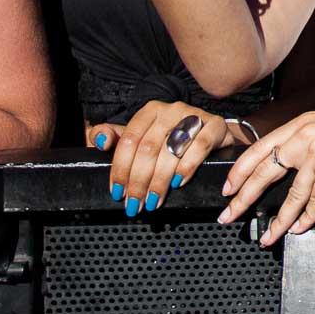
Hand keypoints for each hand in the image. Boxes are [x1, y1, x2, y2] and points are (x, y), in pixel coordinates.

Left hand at [94, 101, 238, 215]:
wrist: (212, 136)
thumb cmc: (172, 141)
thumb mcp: (142, 138)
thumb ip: (116, 138)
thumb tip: (99, 140)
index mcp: (149, 111)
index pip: (129, 140)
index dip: (121, 168)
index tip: (117, 192)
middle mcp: (171, 109)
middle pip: (148, 148)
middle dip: (139, 181)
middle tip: (135, 203)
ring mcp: (194, 115)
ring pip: (171, 150)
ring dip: (159, 180)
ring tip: (153, 200)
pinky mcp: (215, 125)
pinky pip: (199, 146)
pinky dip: (187, 167)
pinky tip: (177, 183)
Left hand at [216, 98, 314, 244]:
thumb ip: (309, 141)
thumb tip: (295, 164)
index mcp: (299, 125)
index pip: (259, 149)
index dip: (239, 171)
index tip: (228, 188)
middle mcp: (302, 137)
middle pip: (262, 172)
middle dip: (242, 198)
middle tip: (229, 215)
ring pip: (288, 194)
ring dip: (277, 220)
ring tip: (267, 236)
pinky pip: (314, 200)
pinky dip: (307, 218)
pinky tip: (301, 228)